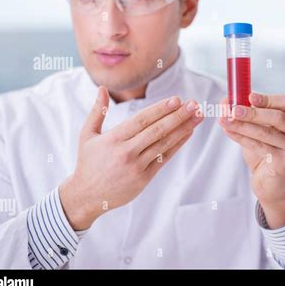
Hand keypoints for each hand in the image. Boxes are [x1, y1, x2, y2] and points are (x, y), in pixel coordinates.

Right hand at [60, 86, 203, 229]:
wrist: (87, 196)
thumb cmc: (88, 163)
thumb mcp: (87, 135)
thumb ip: (97, 112)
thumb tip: (103, 89)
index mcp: (113, 139)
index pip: (142, 120)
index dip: (161, 109)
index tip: (177, 99)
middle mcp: (126, 152)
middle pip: (157, 130)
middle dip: (178, 116)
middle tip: (194, 104)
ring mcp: (137, 166)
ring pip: (164, 144)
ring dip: (183, 129)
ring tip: (197, 116)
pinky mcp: (144, 178)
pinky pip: (164, 158)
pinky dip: (177, 145)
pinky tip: (188, 133)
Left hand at [218, 92, 284, 228]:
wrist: (270, 184)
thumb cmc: (265, 153)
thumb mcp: (259, 129)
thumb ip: (248, 114)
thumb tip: (227, 101)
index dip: (267, 99)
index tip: (249, 96)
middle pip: (277, 117)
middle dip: (252, 112)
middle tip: (232, 110)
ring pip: (266, 132)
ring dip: (242, 125)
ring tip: (224, 120)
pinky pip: (259, 146)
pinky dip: (241, 137)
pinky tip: (229, 131)